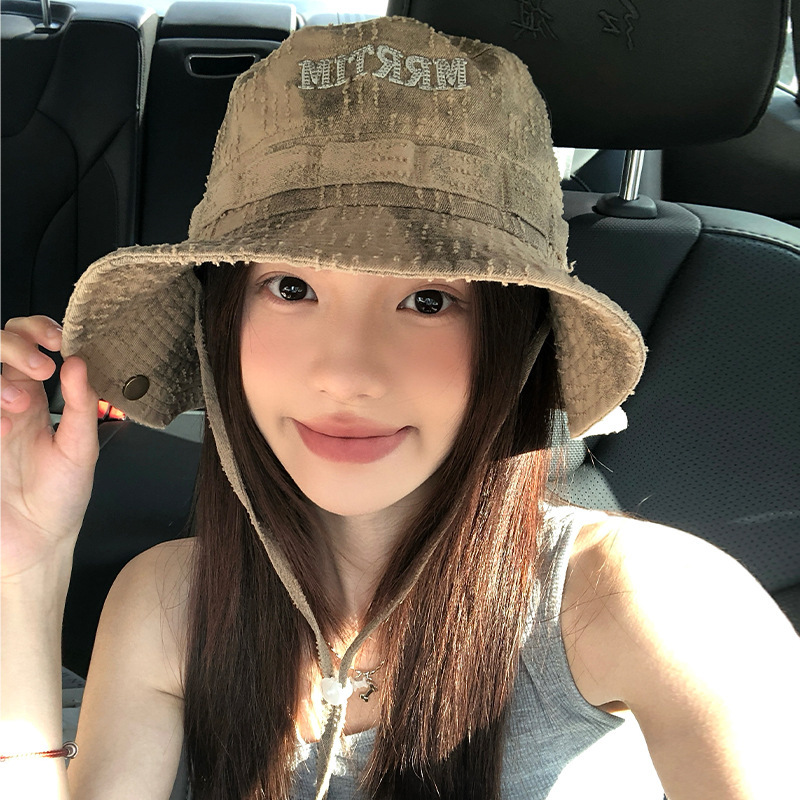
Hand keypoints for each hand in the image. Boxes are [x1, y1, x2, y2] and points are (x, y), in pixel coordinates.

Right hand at [1, 316, 98, 580]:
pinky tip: (1, 426)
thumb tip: (79, 361)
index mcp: (35, 400)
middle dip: (13, 346)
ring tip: (21, 402)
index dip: (35, 329)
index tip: (56, 340)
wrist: (36, 546)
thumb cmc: (60, 500)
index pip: (25, 345)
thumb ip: (82, 406)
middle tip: (40, 370)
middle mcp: (3, 404)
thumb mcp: (81, 450)